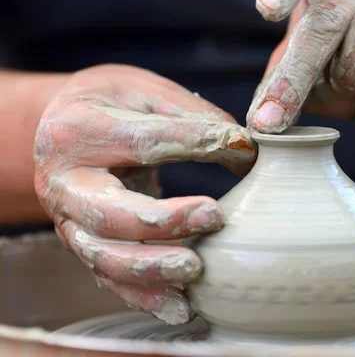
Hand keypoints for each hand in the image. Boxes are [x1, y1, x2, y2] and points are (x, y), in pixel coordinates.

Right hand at [34, 64, 255, 323]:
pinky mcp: (81, 243)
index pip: (143, 142)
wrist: (64, 122)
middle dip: (164, 221)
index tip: (243, 149)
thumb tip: (245, 150)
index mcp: (80, 129)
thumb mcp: (148, 91)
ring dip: (152, 269)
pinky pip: (108, 276)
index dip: (195, 144)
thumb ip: (193, 116)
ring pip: (104, 255)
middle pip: (110, 212)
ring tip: (196, 270)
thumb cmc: (113, 102)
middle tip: (216, 216)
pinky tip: (179, 307)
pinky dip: (142, 295)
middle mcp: (64, 180)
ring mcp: (67, 219)